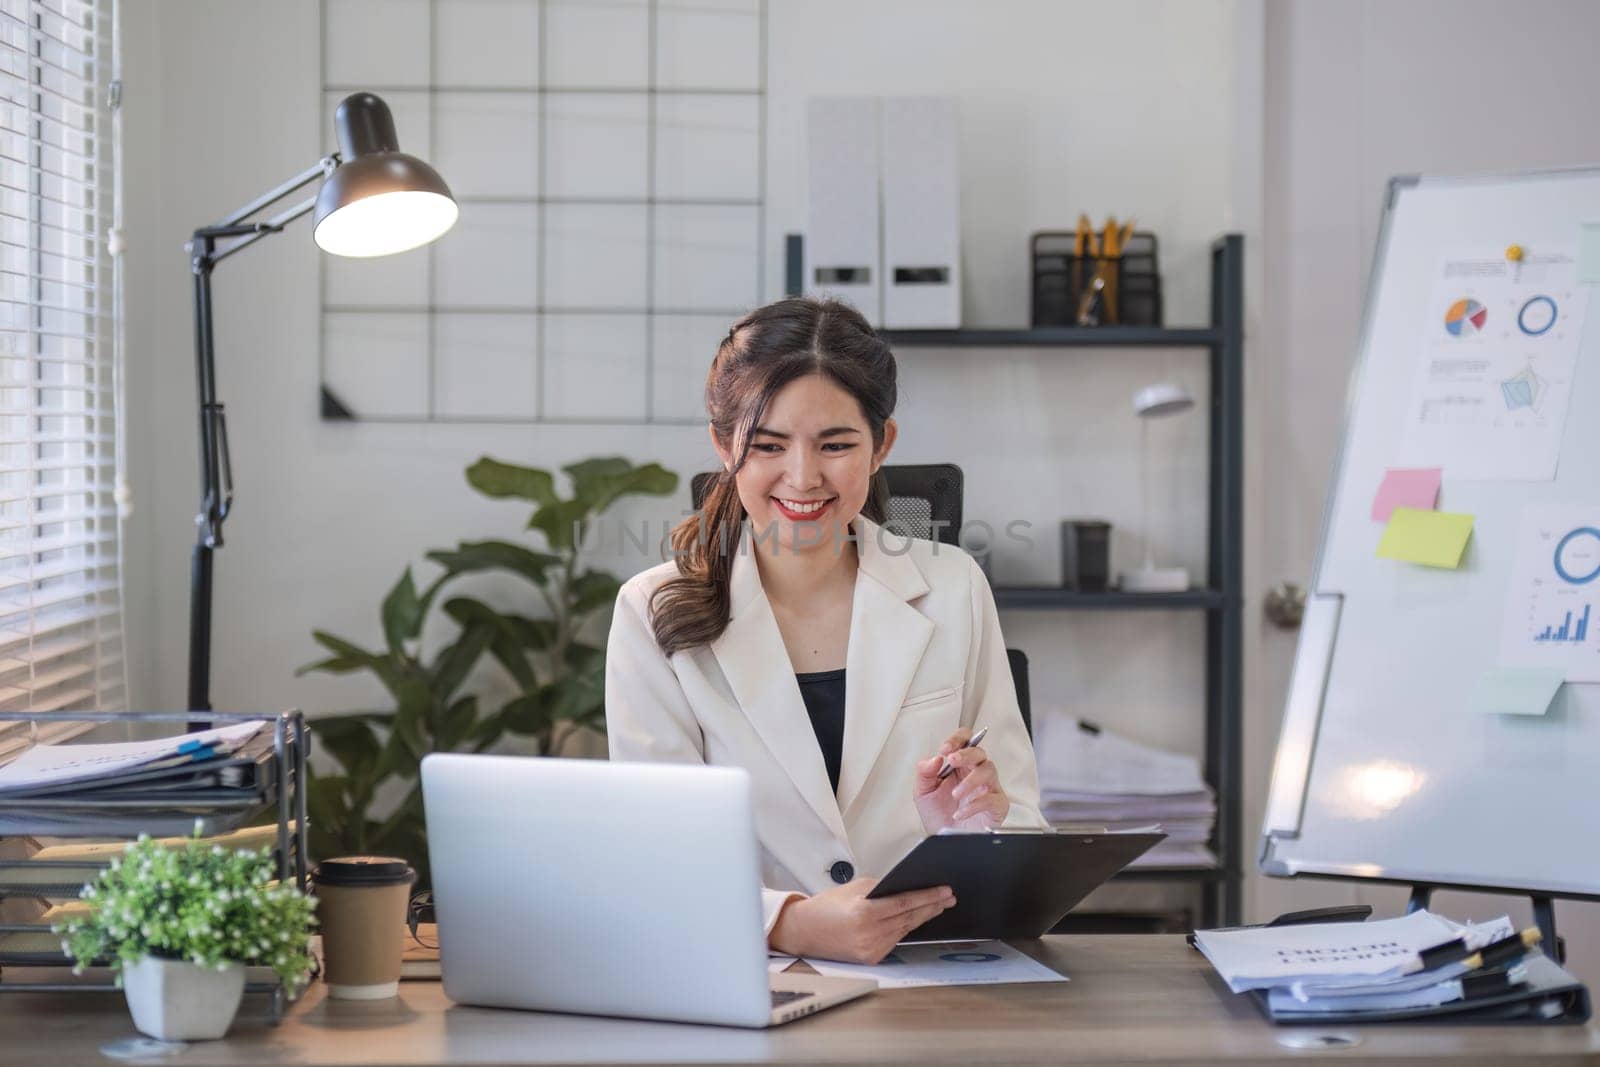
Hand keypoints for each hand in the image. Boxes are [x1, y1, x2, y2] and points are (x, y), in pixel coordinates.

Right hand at [767, 878, 955, 963]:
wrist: (804, 931)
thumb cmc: (827, 906)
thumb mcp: (854, 888)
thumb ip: (881, 888)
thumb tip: (907, 887)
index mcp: (865, 913)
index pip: (905, 903)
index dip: (927, 897)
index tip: (944, 891)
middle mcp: (870, 934)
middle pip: (910, 918)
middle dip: (932, 906)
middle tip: (948, 898)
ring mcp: (871, 949)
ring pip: (905, 930)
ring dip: (922, 918)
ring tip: (938, 907)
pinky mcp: (871, 959)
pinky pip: (895, 940)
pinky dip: (905, 929)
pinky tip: (916, 920)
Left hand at [912, 727, 1009, 833]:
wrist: (943, 838)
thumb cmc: (937, 814)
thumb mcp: (922, 792)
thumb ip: (924, 773)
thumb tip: (934, 758)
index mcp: (958, 765)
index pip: (964, 741)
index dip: (957, 739)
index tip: (945, 748)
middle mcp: (974, 773)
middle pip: (978, 751)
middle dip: (965, 753)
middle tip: (953, 760)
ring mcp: (987, 788)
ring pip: (988, 770)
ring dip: (970, 780)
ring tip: (955, 794)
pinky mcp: (996, 805)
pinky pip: (992, 798)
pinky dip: (975, 805)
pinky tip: (961, 812)